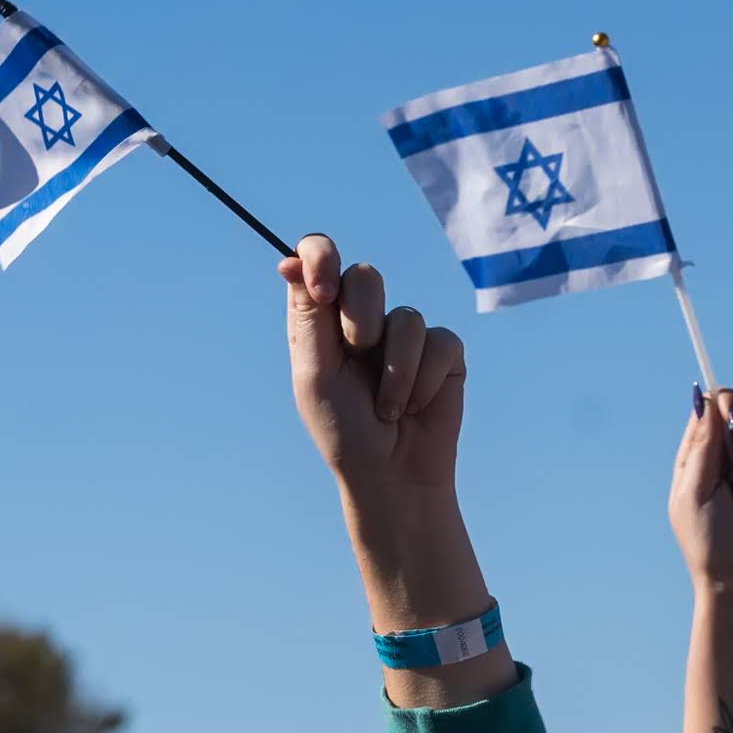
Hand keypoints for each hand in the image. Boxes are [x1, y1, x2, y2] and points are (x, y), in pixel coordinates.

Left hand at [279, 233, 466, 516]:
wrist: (391, 475)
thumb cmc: (345, 429)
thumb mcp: (316, 374)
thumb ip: (309, 317)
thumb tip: (288, 262)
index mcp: (324, 319)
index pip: (318, 258)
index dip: (321, 258)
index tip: (324, 291)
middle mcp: (365, 319)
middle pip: (366, 276)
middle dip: (362, 321)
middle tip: (358, 356)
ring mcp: (406, 334)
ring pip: (407, 317)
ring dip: (395, 371)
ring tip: (388, 408)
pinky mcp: (443, 352)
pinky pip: (439, 342)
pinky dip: (423, 381)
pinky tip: (414, 406)